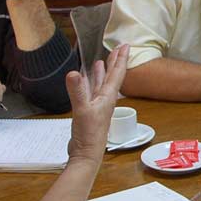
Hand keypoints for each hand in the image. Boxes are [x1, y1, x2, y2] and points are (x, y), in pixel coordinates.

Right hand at [66, 44, 128, 163]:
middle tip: (119, 48)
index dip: (120, 59)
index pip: (117, 73)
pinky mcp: (89, 112)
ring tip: (102, 61)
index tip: (125, 45)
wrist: (87, 154)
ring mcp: (98, 106)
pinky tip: (85, 80)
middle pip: (112, 77)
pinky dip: (90, 84)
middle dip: (115, 62)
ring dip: (102, 72)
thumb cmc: (88, 135)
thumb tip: (74, 73)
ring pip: (101, 84)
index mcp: (108, 97)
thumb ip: (78, 92)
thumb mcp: (82, 110)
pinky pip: (91, 93)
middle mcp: (105, 100)